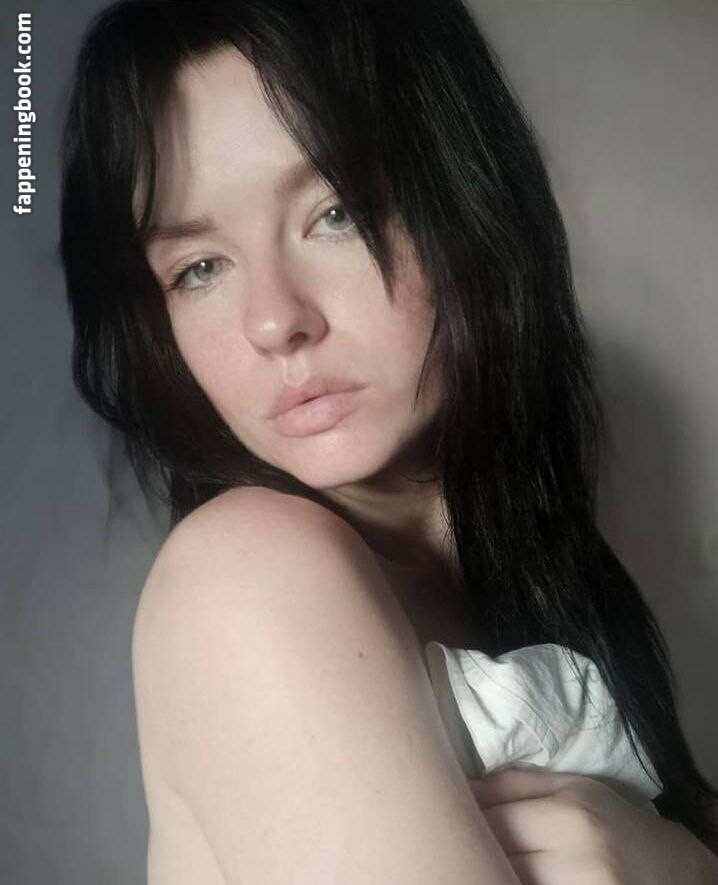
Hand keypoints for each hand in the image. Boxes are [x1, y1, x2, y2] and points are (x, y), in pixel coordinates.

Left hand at [468, 767, 717, 883]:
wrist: (669, 870)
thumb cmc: (611, 821)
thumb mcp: (571, 788)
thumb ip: (514, 784)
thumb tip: (461, 785)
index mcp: (570, 814)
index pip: (495, 819)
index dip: (464, 819)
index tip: (447, 814)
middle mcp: (578, 858)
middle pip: (499, 854)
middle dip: (474, 847)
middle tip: (456, 840)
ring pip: (509, 880)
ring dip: (489, 869)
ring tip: (480, 860)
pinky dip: (511, 883)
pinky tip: (505, 875)